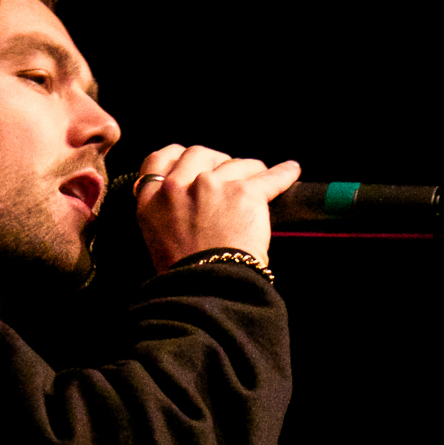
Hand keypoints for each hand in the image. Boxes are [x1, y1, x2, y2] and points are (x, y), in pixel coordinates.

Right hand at [132, 145, 301, 275]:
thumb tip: (182, 203)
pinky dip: (283, 174)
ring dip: (248, 171)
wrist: (206, 291)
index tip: (191, 162)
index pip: (159, 161)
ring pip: (237, 163)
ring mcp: (211, 185)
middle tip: (227, 174)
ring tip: (258, 180)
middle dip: (215, 160)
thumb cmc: (184, 276)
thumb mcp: (156, 240)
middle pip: (199, 153)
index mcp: (151, 200)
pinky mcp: (244, 192)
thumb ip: (164, 213)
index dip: (177, 157)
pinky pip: (270, 177)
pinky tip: (291, 170)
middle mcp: (178, 186)